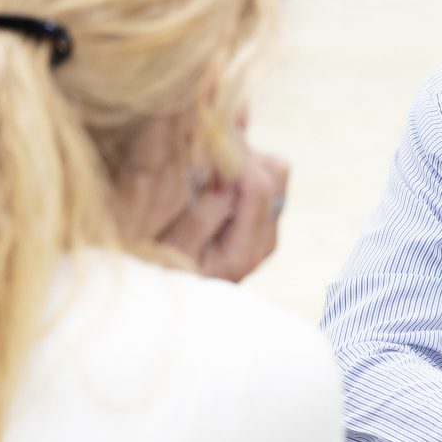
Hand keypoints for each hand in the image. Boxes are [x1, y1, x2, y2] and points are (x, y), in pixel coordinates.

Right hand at [159, 146, 288, 282]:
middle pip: (274, 172)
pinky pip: (263, 178)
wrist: (180, 304)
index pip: (259, 187)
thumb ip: (199, 223)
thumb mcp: (173, 255)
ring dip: (243, 156)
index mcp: (246, 248)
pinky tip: (212, 168)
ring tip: (206, 157)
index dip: (236, 156)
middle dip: (242, 151)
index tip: (208, 136)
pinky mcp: (259, 220)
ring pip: (273, 170)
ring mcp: (265, 228)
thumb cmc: (166, 276)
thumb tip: (224, 187)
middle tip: (205, 144)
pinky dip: (242, 165)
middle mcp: (265, 237)